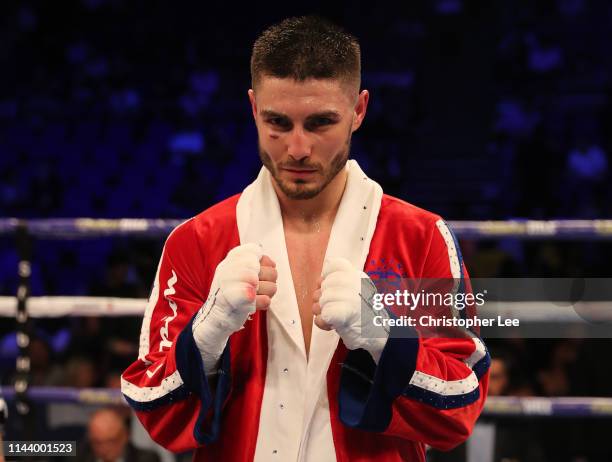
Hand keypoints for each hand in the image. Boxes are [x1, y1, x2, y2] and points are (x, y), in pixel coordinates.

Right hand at [193, 243, 276, 372]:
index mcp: (230, 261)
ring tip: (257, 295)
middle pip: (267, 269)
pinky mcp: (238, 304)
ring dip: (268, 292)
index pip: (254, 251)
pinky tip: (254, 304)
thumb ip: (254, 264)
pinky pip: (265, 300)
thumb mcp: (237, 272)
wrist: (213, 318)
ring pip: (270, 285)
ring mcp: (232, 287)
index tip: (257, 271)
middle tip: (259, 286)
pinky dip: (263, 303)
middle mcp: (229, 270)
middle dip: (270, 278)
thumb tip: (271, 264)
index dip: (263, 262)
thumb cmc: (230, 293)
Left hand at [312, 257, 388, 362]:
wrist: (380, 334)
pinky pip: (324, 314)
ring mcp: (351, 298)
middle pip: (324, 285)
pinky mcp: (345, 314)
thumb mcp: (355, 291)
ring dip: (320, 311)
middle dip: (321, 299)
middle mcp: (355, 283)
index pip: (334, 266)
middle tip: (331, 309)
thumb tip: (319, 281)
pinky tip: (330, 325)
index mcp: (357, 276)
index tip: (330, 290)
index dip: (326, 278)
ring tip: (331, 318)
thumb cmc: (363, 314)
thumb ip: (339, 283)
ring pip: (322, 300)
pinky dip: (323, 322)